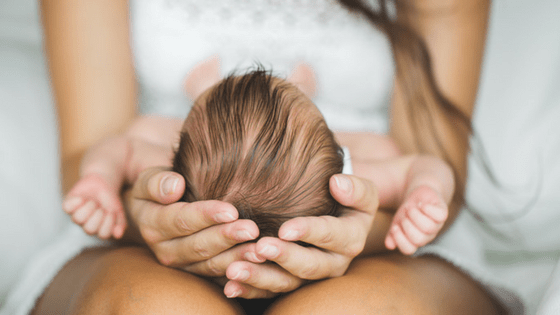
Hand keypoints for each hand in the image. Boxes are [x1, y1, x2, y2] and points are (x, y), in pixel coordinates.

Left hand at [63, 173, 125, 238]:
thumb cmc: (109, 200)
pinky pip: (67, 208)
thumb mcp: (119, 211)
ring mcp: (77, 215)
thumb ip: (120, 223)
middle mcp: (86, 225)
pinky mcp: (68, 205)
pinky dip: (76, 202)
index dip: (108, 223)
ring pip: (78, 219)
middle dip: (98, 216)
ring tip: (93, 201)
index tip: (112, 212)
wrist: (102, 183)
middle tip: (101, 207)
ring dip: (88, 208)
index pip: (103, 234)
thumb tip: (118, 235)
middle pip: (89, 229)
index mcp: (99, 228)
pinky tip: (82, 198)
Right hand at [125, 167, 260, 278]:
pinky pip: (221, 277)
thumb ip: (156, 182)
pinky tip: (260, 265)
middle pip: (199, 246)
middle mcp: (166, 251)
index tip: (231, 211)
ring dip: (237, 259)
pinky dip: (241, 273)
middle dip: (226, 238)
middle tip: (252, 230)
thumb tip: (174, 186)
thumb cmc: (159, 187)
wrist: (160, 207)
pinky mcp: (200, 273)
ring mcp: (184, 265)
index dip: (206, 216)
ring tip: (260, 251)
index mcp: (153, 226)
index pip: (182, 220)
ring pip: (212, 265)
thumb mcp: (148, 179)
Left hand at [221, 174, 378, 298]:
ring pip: (287, 283)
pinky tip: (230, 285)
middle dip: (284, 257)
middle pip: (309, 266)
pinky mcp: (291, 283)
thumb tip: (337, 183)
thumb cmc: (346, 198)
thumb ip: (355, 188)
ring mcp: (310, 277)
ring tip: (235, 270)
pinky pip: (270, 292)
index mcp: (350, 239)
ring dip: (260, 278)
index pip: (332, 236)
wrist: (338, 216)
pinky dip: (249, 289)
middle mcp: (333, 263)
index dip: (310, 232)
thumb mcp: (361, 192)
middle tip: (260, 247)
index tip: (285, 228)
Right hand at [385, 185, 447, 254]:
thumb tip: (389, 246)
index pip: (408, 249)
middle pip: (419, 239)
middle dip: (408, 225)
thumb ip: (392, 234)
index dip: (400, 240)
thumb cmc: (408, 212)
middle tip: (405, 214)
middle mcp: (427, 236)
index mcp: (414, 240)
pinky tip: (422, 204)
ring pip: (429, 227)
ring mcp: (436, 225)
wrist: (419, 196)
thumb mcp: (397, 222)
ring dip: (416, 215)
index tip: (394, 227)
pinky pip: (440, 216)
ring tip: (411, 206)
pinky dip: (428, 209)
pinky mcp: (442, 213)